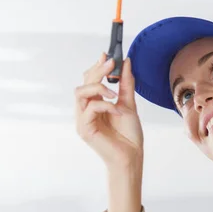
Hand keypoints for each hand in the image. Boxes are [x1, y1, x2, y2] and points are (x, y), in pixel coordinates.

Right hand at [75, 54, 143, 168]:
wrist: (132, 156)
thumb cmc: (129, 134)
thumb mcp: (129, 103)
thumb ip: (125, 84)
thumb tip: (126, 62)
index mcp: (95, 104)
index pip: (89, 80)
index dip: (96, 67)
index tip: (108, 55)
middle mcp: (85, 110)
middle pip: (83, 83)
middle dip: (97, 71)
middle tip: (112, 63)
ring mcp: (83, 119)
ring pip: (80, 93)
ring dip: (98, 86)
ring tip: (114, 93)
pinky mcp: (84, 128)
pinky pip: (90, 108)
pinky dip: (106, 106)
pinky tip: (118, 111)